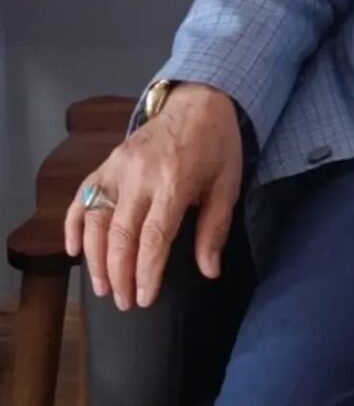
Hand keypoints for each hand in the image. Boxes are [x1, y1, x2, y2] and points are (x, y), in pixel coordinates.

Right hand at [65, 84, 243, 310]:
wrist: (198, 102)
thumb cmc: (217, 147)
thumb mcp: (227, 186)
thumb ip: (215, 229)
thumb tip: (209, 271)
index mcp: (174, 182)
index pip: (154, 237)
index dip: (146, 272)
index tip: (144, 299)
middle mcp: (140, 175)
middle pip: (120, 233)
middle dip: (119, 274)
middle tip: (124, 303)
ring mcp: (118, 167)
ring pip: (95, 219)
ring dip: (95, 258)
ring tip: (102, 287)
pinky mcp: (106, 162)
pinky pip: (82, 195)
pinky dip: (72, 223)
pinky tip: (73, 250)